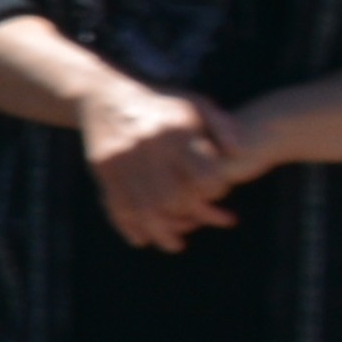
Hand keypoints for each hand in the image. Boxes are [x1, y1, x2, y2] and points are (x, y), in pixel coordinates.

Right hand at [69, 71, 244, 250]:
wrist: (103, 96)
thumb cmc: (160, 103)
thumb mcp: (196, 103)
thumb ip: (223, 127)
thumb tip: (238, 153)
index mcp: (177, 130)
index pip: (204, 176)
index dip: (216, 190)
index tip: (218, 192)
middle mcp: (149, 145)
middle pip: (174, 198)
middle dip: (191, 218)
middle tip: (201, 223)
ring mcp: (123, 158)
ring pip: (145, 209)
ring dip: (162, 233)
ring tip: (176, 244)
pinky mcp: (103, 169)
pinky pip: (118, 206)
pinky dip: (131, 227)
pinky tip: (143, 238)